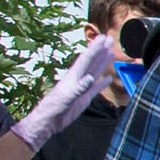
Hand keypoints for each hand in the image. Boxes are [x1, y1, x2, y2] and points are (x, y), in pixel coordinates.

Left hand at [17, 30, 126, 149]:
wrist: (49, 121)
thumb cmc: (53, 108)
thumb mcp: (66, 97)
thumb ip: (79, 87)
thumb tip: (90, 78)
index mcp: (73, 76)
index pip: (86, 59)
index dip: (95, 48)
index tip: (102, 38)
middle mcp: (79, 79)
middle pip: (92, 62)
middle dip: (100, 50)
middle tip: (109, 40)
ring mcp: (82, 88)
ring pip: (95, 72)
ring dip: (103, 62)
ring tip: (110, 53)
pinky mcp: (85, 98)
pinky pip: (96, 88)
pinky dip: (102, 82)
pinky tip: (108, 78)